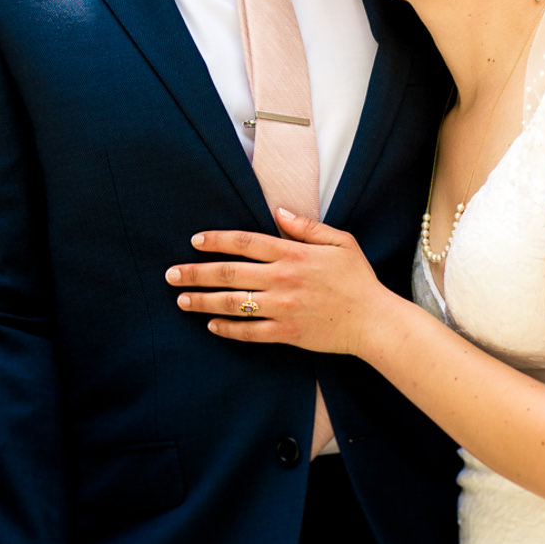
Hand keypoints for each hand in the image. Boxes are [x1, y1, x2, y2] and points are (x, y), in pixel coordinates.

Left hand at [172, 208, 393, 355]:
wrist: (375, 322)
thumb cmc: (358, 279)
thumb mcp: (340, 242)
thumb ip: (306, 226)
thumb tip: (278, 211)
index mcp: (292, 254)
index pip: (244, 242)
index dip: (216, 241)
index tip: (194, 241)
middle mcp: (282, 279)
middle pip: (228, 273)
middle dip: (194, 273)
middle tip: (170, 274)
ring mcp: (282, 307)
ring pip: (232, 303)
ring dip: (202, 301)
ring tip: (181, 300)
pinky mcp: (286, 332)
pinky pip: (249, 332)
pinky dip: (227, 329)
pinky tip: (211, 325)